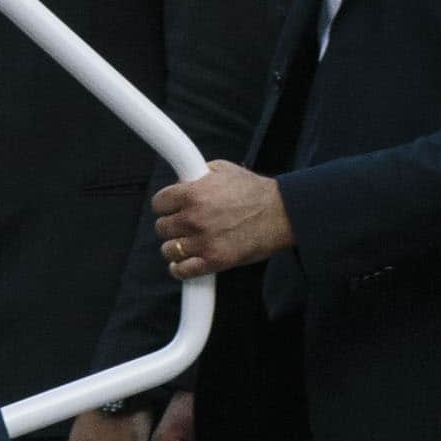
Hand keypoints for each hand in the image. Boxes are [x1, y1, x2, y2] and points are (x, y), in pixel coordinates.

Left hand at [151, 160, 292, 279]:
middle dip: (171, 226)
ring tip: (187, 243)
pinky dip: (179, 269)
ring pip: (169, 250)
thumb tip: (182, 179)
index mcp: (192, 193)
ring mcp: (203, 241)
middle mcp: (193, 218)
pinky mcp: (216, 261)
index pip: (158, 203)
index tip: (171, 209)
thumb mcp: (223, 170)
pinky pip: (183, 270)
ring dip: (175, 247)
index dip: (165, 206)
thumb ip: (198, 175)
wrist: (283, 213)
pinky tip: (182, 264)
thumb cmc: (255, 191)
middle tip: (184, 226)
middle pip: (161, 227)